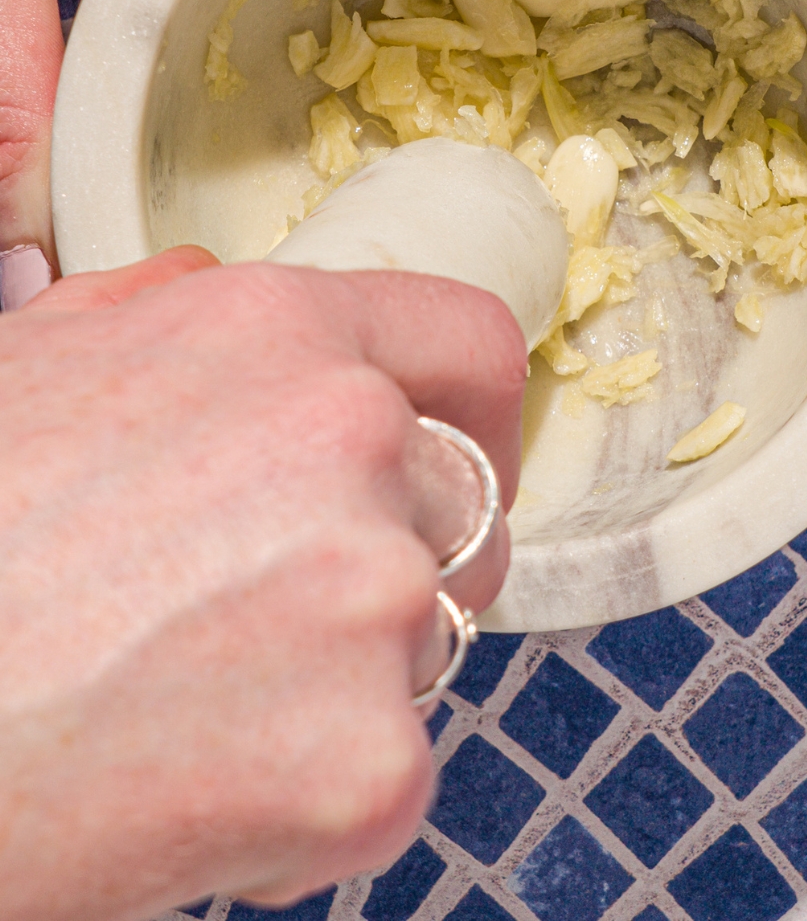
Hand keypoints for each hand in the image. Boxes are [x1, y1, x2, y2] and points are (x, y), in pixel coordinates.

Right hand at [0, 250, 524, 919]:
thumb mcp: (32, 367)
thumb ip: (158, 314)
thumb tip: (212, 294)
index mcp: (276, 335)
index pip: (469, 342)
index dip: (479, 406)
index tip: (473, 454)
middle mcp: (350, 440)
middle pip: (463, 505)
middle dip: (398, 556)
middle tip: (287, 611)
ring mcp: (372, 600)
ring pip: (426, 640)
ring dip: (342, 674)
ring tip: (194, 696)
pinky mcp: (366, 760)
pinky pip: (386, 773)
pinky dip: (307, 796)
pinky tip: (186, 784)